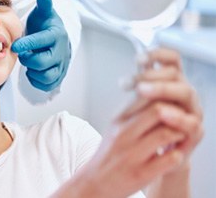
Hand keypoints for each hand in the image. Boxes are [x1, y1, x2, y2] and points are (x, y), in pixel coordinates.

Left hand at [11, 0, 70, 91]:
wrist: (56, 38)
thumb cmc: (46, 25)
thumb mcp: (44, 13)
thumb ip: (43, 5)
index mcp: (56, 35)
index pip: (42, 41)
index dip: (27, 44)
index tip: (15, 45)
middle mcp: (61, 52)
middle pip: (43, 62)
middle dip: (28, 59)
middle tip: (22, 54)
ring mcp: (61, 65)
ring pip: (47, 76)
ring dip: (33, 71)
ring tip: (28, 62)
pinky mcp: (58, 76)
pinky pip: (48, 85)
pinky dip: (37, 81)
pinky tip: (31, 71)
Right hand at [58, 48, 202, 197]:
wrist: (95, 182)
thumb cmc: (110, 153)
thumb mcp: (116, 128)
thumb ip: (134, 112)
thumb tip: (156, 94)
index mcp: (118, 121)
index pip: (145, 96)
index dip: (164, 97)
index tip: (171, 105)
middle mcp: (123, 135)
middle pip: (158, 110)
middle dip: (175, 113)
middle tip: (180, 119)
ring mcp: (132, 155)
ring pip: (166, 133)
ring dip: (179, 134)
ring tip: (178, 137)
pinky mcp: (142, 174)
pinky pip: (170, 159)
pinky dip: (177, 155)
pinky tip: (174, 155)